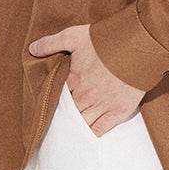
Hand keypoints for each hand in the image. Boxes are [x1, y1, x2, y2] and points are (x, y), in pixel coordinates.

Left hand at [29, 23, 145, 135]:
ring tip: (69, 131)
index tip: (50, 105)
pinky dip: (92, 133)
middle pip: (67, 114)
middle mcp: (85, 97)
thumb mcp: (74, 35)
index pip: (56, 98)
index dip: (53, 102)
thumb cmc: (106, 40)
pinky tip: (86, 134)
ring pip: (82, 123)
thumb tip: (32, 48)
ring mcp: (102, 106)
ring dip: (75, 127)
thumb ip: (51, 43)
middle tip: (57, 123)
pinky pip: (100, 129)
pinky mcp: (118, 111)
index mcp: (73, 80)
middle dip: (62, 117)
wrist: (137, 45)